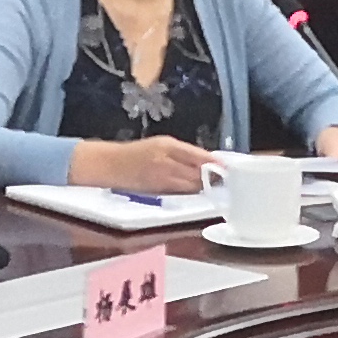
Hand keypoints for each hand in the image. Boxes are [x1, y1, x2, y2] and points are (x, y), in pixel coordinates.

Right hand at [70, 135, 217, 191]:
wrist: (109, 165)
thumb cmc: (137, 153)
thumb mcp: (161, 144)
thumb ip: (184, 153)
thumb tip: (208, 161)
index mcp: (168, 146)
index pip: (198, 156)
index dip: (215, 164)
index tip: (228, 168)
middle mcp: (166, 162)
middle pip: (197, 173)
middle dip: (212, 178)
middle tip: (226, 181)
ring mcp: (161, 178)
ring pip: (190, 186)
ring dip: (203, 187)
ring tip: (214, 188)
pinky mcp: (157, 191)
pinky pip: (180, 193)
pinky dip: (191, 193)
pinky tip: (197, 192)